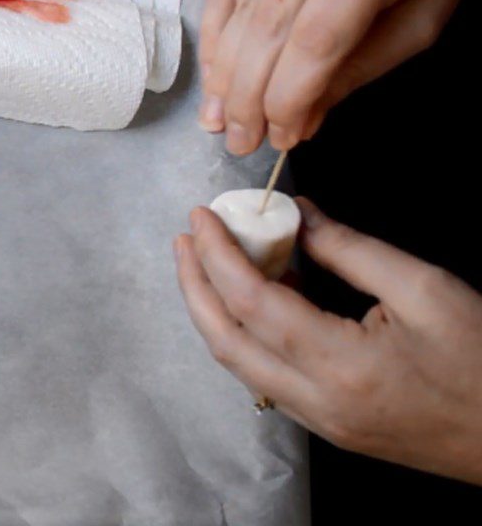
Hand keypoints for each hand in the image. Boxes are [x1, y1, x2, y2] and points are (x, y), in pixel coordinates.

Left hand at [174, 200, 481, 484]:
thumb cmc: (481, 359)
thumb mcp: (422, 288)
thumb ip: (349, 249)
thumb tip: (298, 214)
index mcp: (341, 365)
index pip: (251, 303)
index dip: (218, 255)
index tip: (200, 217)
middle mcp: (316, 401)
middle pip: (227, 341)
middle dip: (195, 286)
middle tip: (186, 239)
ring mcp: (318, 421)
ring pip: (240, 363)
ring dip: (213, 310)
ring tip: (207, 262)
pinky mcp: (327, 425)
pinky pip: (265, 375)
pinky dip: (246, 333)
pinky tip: (254, 298)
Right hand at [198, 0, 481, 153]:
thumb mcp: (420, 21)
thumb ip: (358, 71)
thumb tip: (298, 123)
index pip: (318, 36)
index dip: (290, 95)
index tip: (282, 138)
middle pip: (268, 24)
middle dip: (248, 93)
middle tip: (240, 139)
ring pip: (238, 6)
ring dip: (224, 70)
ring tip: (220, 117)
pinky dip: (214, 32)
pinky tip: (214, 72)